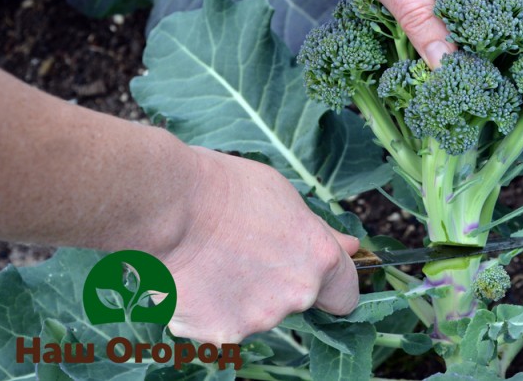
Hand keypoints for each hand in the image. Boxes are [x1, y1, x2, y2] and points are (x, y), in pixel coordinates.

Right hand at [161, 147, 359, 343]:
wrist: (170, 203)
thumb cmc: (226, 188)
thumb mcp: (286, 197)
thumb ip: (319, 233)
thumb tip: (352, 247)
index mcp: (319, 259)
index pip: (346, 295)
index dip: (332, 286)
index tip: (317, 278)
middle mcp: (296, 295)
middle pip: (296, 301)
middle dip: (277, 284)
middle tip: (244, 251)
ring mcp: (258, 319)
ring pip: (255, 315)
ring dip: (240, 297)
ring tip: (213, 260)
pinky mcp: (218, 334)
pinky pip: (218, 326)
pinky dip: (207, 310)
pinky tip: (193, 279)